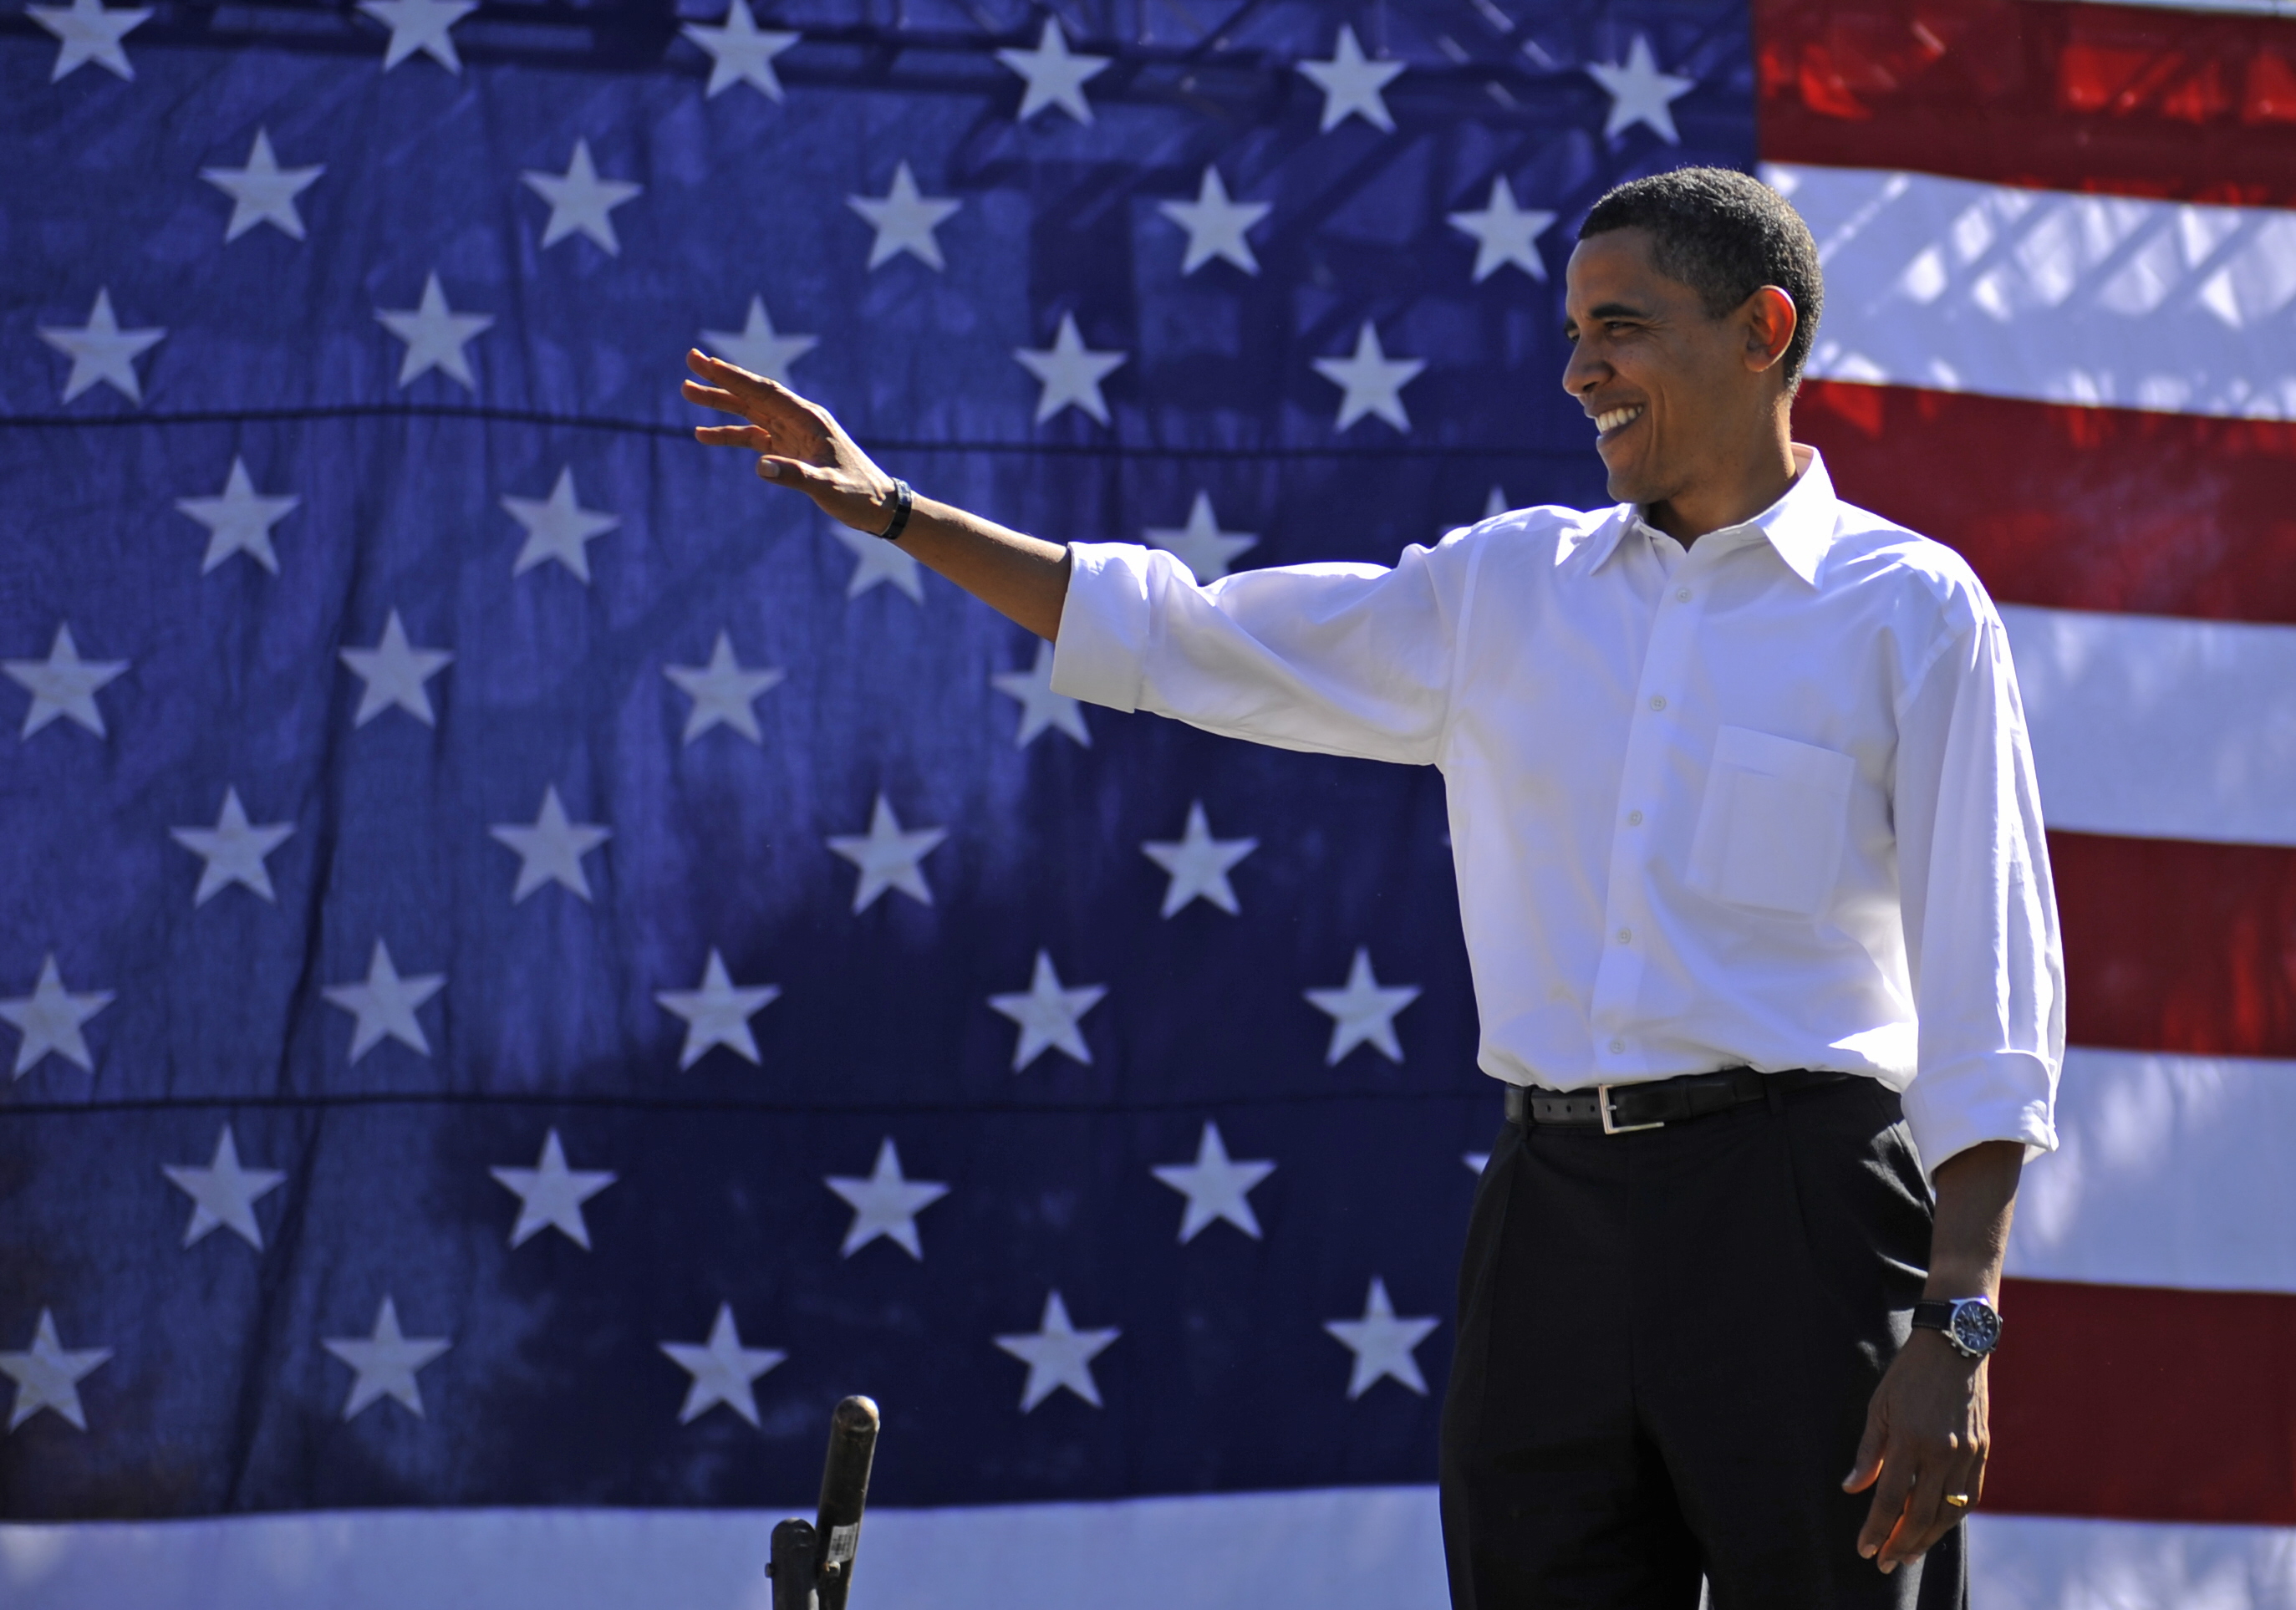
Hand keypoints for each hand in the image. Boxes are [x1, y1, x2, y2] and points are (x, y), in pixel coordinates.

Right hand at [681, 349, 898, 533]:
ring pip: (750, 412)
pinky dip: (729, 434)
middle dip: (721, 378)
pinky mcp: (789, 449)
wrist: (879, 506)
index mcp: (810, 419)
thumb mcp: (828, 488)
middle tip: (690, 360)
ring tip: (687, 391)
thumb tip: (760, 466)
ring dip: (720, 403)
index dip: (736, 377)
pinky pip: (754, 436)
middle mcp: (799, 420)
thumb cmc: (858, 494)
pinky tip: (703, 434)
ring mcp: (793, 433)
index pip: (766, 392)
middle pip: (754, 394)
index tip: (708, 363)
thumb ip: (796, 476)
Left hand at [1843, 1328, 1987, 1571]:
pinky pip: (1971, 1495)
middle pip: (1921, 1514)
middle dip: (1900, 1543)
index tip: (1865, 1549)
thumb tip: (1851, 1488)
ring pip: (1949, 1511)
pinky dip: (1954, 1516)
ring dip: (1928, 1538)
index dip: (1876, 1529)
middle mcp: (1942, 1452)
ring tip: (1909, 1553)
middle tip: (1885, 1563)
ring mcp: (1967, 1454)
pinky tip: (1938, 1526)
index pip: (1890, 1499)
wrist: (1954, 1346)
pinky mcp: (1983, 1451)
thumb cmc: (1908, 1374)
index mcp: (1910, 1439)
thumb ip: (1869, 1452)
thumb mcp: (1878, 1406)